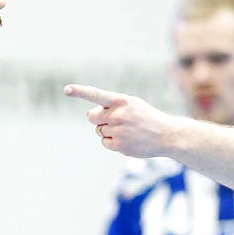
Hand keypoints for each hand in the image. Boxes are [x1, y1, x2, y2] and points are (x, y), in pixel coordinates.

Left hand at [64, 84, 182, 158]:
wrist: (167, 135)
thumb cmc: (147, 117)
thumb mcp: (132, 104)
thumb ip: (112, 105)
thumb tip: (90, 114)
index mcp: (121, 100)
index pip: (96, 95)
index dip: (80, 92)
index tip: (66, 89)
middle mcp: (118, 114)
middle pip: (92, 117)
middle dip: (98, 118)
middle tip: (114, 120)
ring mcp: (118, 130)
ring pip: (98, 130)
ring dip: (107, 130)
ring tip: (126, 130)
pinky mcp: (119, 145)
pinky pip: (104, 142)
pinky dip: (111, 142)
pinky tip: (127, 139)